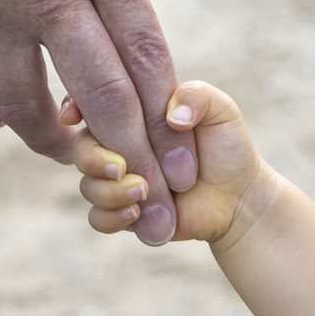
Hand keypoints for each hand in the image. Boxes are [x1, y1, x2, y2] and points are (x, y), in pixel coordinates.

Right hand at [71, 81, 268, 242]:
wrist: (239, 195)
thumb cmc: (227, 146)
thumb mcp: (221, 110)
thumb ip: (196, 97)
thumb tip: (171, 115)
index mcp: (132, 113)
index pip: (90, 104)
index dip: (76, 107)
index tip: (75, 116)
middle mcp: (117, 146)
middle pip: (80, 148)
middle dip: (93, 158)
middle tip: (120, 167)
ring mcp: (118, 182)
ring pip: (88, 185)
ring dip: (110, 191)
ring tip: (145, 190)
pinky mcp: (125, 213)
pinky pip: (98, 218)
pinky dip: (111, 216)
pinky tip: (137, 212)